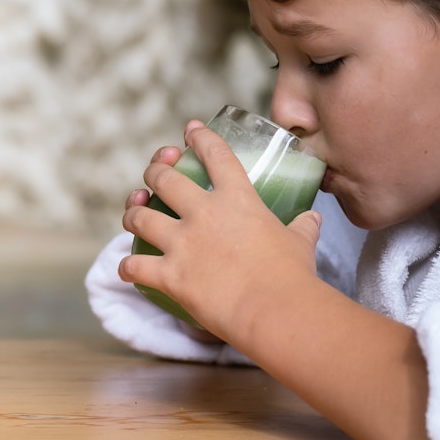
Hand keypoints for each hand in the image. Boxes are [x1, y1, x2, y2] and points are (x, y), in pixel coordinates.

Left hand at [117, 120, 323, 341]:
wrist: (275, 310)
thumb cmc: (292, 276)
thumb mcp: (301, 243)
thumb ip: (302, 226)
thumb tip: (313, 219)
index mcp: (237, 200)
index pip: (216, 156)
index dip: (200, 138)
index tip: (190, 129)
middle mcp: (203, 214)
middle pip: (163, 178)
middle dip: (154, 171)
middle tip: (155, 173)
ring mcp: (182, 243)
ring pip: (140, 216)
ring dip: (133, 213)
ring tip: (134, 214)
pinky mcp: (169, 274)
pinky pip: (134, 265)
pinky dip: (127, 267)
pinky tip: (127, 268)